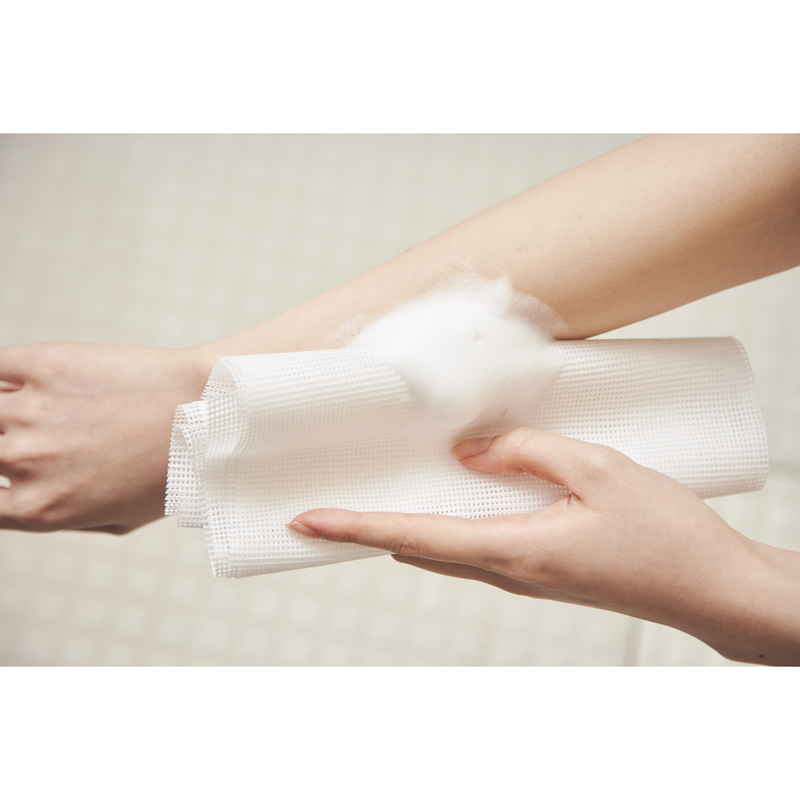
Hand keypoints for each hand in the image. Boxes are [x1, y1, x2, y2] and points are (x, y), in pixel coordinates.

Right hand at [0, 341, 209, 532]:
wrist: (206, 408)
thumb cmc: (174, 468)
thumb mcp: (121, 520)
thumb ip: (64, 519)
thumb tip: (26, 505)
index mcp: (40, 508)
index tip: (11, 475)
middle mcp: (25, 461)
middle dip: (5, 451)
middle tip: (40, 440)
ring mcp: (30, 410)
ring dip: (4, 414)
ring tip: (44, 414)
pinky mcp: (44, 365)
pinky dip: (1, 376)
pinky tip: (21, 381)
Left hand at [290, 427, 799, 663]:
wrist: (710, 588)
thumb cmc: (665, 532)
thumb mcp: (599, 469)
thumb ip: (526, 451)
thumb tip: (468, 451)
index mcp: (515, 549)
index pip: (415, 538)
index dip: (358, 528)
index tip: (308, 521)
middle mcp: (508, 572)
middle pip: (417, 551)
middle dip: (369, 530)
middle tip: (327, 505)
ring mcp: (522, 577)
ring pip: (442, 551)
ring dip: (402, 529)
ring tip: (370, 497)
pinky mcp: (539, 571)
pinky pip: (472, 548)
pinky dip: (439, 528)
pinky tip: (442, 499)